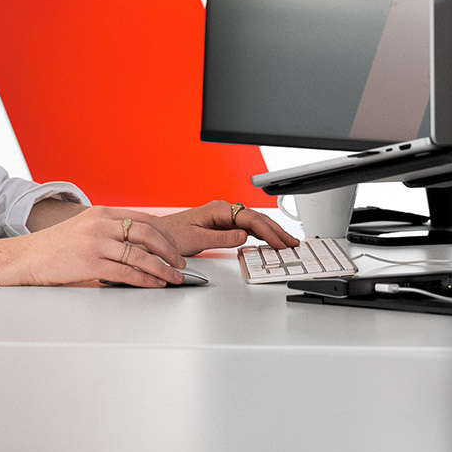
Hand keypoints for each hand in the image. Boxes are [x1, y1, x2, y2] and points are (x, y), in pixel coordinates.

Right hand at [18, 206, 186, 287]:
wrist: (25, 257)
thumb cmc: (53, 247)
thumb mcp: (82, 228)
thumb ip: (107, 231)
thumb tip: (135, 245)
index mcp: (101, 212)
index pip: (143, 219)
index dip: (164, 234)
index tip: (175, 247)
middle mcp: (100, 224)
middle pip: (147, 233)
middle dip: (169, 250)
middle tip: (180, 263)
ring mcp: (95, 243)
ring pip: (140, 254)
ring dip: (162, 267)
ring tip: (174, 277)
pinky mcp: (90, 263)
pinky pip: (126, 272)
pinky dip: (146, 279)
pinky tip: (155, 284)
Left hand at [157, 200, 300, 255]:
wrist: (159, 236)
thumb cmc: (173, 235)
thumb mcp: (196, 238)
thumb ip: (221, 238)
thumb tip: (244, 235)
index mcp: (218, 209)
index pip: (250, 218)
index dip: (268, 231)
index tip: (280, 242)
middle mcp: (224, 210)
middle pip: (256, 218)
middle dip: (276, 230)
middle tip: (293, 242)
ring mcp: (225, 217)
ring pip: (254, 223)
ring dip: (272, 232)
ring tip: (288, 242)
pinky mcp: (224, 225)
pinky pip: (247, 228)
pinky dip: (261, 234)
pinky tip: (271, 241)